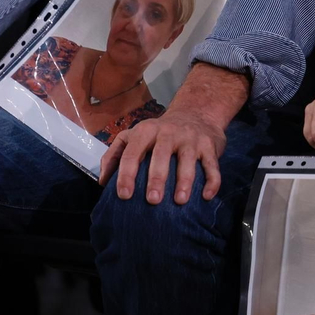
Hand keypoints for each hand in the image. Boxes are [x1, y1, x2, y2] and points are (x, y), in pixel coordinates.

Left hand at [99, 110, 226, 205]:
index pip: (132, 153)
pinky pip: (212, 165)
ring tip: (180, 201)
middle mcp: (169, 132)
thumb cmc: (159, 133)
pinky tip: (206, 196)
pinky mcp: (209, 146)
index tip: (124, 195)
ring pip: (187, 160)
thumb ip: (114, 155)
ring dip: (185, 181)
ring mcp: (191, 138)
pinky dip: (212, 181)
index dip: (126, 174)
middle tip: (152, 201)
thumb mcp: (134, 136)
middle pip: (161, 155)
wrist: (196, 113)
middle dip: (157, 178)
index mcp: (146, 131)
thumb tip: (102, 182)